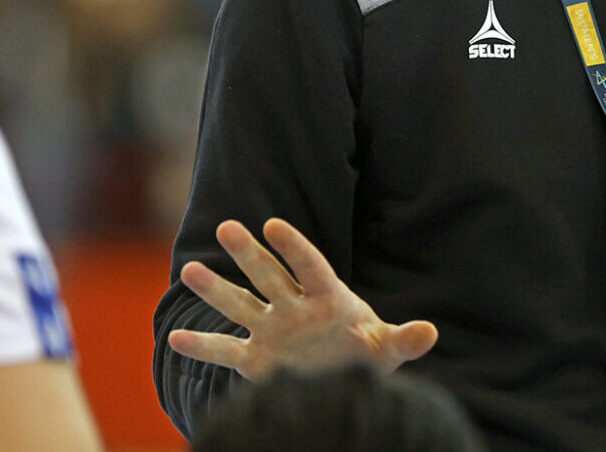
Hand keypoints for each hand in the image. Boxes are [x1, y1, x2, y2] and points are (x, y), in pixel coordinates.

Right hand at [166, 218, 437, 381]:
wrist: (344, 381)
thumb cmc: (366, 355)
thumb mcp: (387, 350)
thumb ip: (404, 340)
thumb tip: (430, 332)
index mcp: (328, 298)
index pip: (310, 266)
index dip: (293, 247)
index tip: (272, 225)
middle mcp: (295, 308)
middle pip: (270, 276)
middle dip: (250, 255)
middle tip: (227, 227)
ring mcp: (273, 330)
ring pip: (241, 305)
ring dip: (217, 289)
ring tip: (190, 269)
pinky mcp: (258, 360)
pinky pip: (226, 350)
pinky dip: (202, 346)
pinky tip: (175, 336)